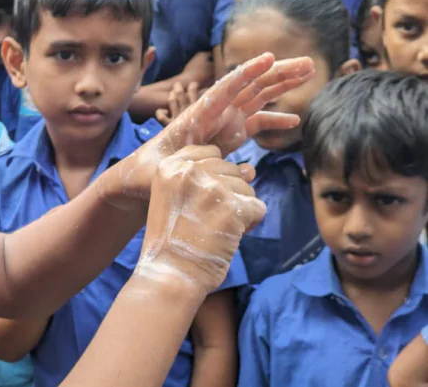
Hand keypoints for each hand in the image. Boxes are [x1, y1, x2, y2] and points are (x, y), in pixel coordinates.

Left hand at [98, 53, 313, 207]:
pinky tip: (296, 120)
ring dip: (283, 86)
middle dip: (278, 73)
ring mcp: (223, 121)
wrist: (144, 176)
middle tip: (309, 63)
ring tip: (310, 73)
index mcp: (197, 115)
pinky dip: (274, 120)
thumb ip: (183, 167)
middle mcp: (214, 112)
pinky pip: (256, 123)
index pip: (224, 89)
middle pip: (249, 86)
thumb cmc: (149, 172)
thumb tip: (212, 166)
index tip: (269, 58)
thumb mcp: (163, 169)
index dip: (246, 73)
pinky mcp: (229, 135)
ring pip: (257, 98)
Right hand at [136, 146, 263, 294]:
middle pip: (230, 169)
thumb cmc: (171, 239)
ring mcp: (212, 189)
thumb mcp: (171, 196)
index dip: (212, 178)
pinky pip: (258, 207)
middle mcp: (189, 171)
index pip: (210, 154)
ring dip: (239, 209)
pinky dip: (250, 224)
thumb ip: (203, 177)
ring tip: (216, 229)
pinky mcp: (232, 208)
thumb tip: (251, 168)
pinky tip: (229, 236)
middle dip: (227, 194)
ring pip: (246, 186)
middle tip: (207, 220)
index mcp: (169, 166)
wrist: (170, 274)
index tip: (197, 202)